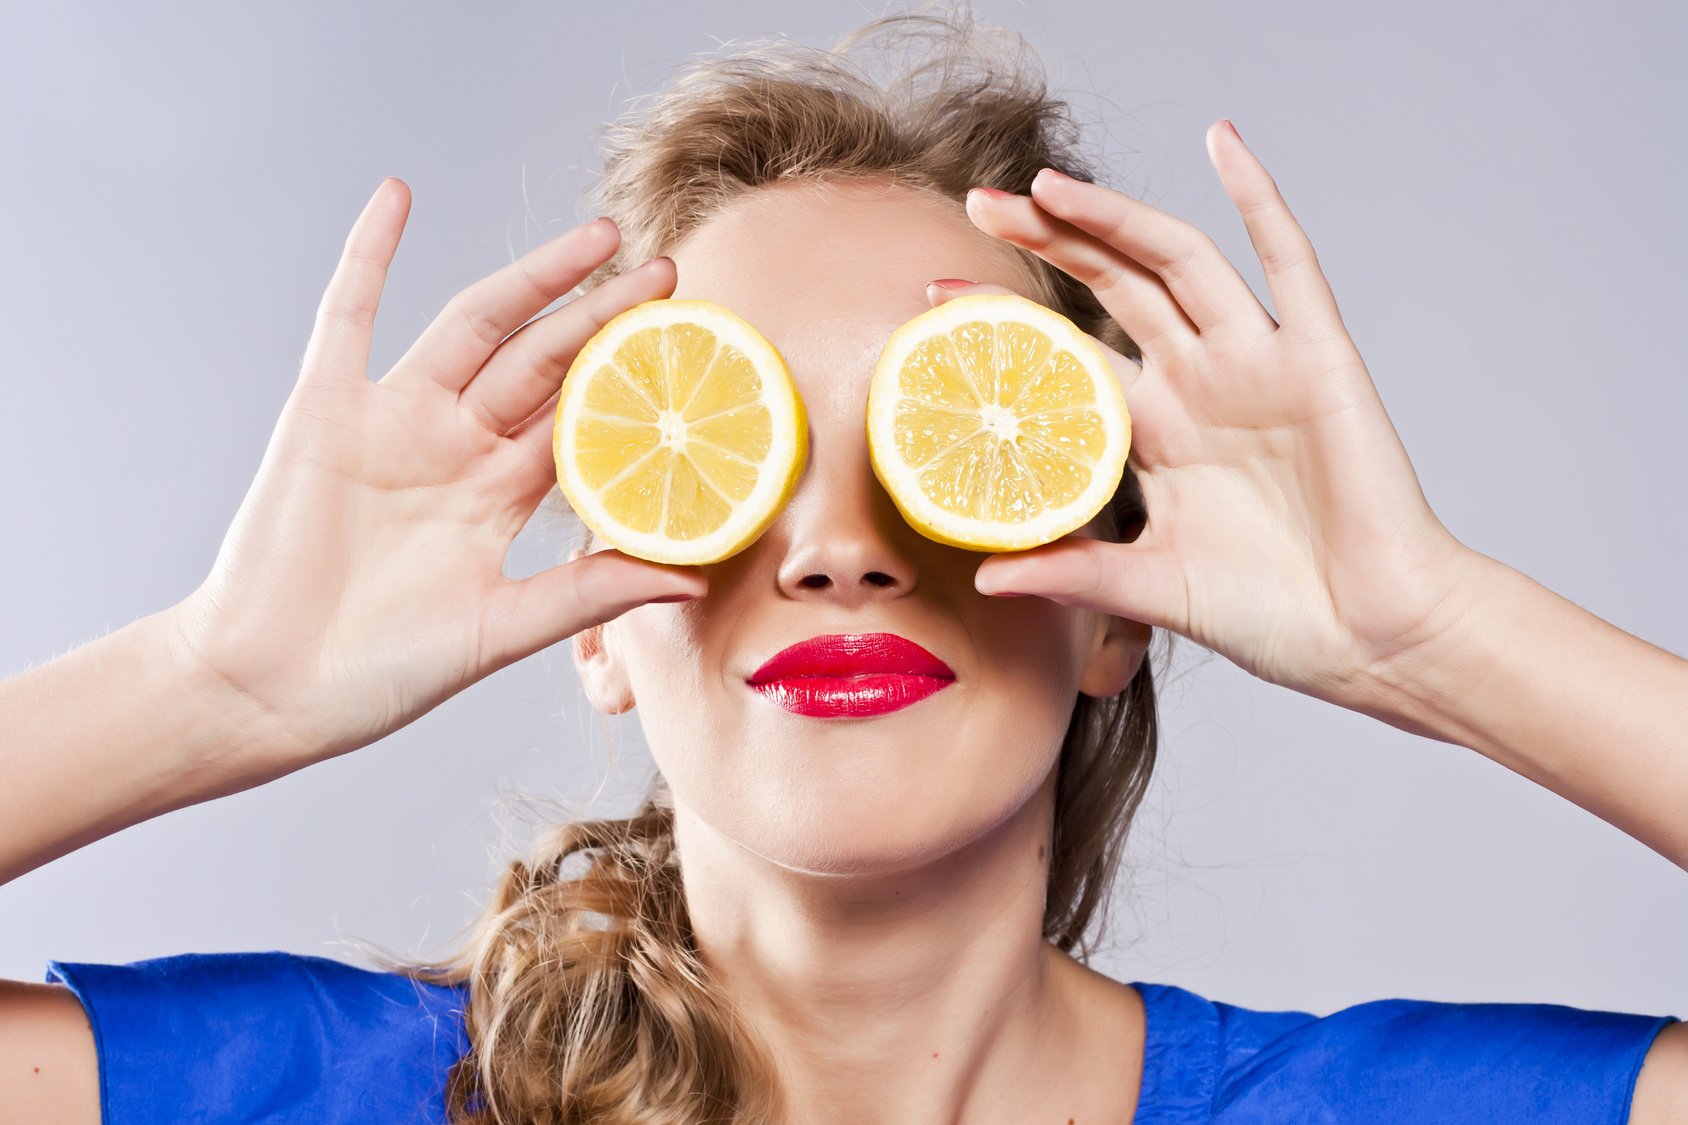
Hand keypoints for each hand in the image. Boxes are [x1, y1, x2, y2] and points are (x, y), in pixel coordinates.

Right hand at [171, 179, 703, 763]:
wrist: (270, 689)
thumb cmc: (382, 672)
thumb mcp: (501, 630)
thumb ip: (587, 595)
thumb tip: (693, 579)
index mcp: (500, 497)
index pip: (585, 423)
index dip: (637, 388)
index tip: (698, 354)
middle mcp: (456, 448)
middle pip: (546, 362)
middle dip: (605, 318)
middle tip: (668, 273)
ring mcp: (394, 422)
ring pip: (476, 327)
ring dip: (532, 277)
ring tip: (597, 235)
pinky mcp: (325, 410)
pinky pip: (348, 315)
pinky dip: (367, 254)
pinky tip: (397, 195)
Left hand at [945, 121, 1482, 705]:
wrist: (1369, 637)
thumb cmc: (1271, 615)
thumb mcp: (1149, 588)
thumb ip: (1071, 570)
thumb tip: (981, 577)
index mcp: (1157, 432)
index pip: (1067, 354)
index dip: (1006, 322)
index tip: (933, 297)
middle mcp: (1200, 384)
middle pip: (1112, 286)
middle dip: (1048, 239)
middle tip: (977, 202)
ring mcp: (1257, 364)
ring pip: (1176, 262)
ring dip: (1115, 216)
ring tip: (1046, 184)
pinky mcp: (1318, 358)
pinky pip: (1289, 262)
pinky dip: (1259, 198)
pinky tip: (1221, 142)